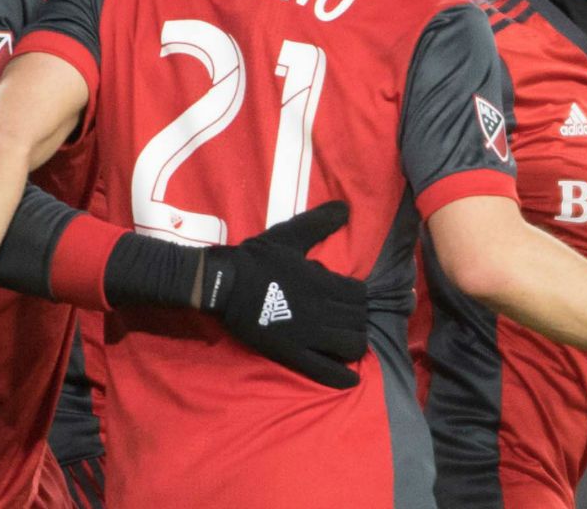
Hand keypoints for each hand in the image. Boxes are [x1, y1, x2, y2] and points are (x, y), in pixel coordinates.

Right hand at [199, 200, 369, 388]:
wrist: (224, 284)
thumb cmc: (258, 258)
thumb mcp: (291, 235)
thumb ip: (320, 223)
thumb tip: (346, 207)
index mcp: (324, 282)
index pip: (361, 295)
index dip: (360, 296)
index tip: (351, 296)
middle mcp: (322, 310)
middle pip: (360, 320)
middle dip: (358, 319)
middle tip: (348, 317)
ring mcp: (308, 336)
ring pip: (350, 345)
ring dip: (353, 343)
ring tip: (345, 340)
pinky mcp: (292, 354)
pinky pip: (325, 371)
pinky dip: (342, 377)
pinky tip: (351, 378)